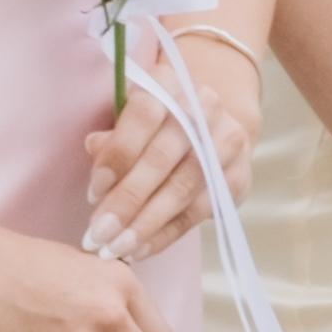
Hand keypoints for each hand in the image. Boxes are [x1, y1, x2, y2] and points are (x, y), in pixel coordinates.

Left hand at [84, 44, 253, 267]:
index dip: (118, 154)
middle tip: (99, 234)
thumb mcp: (128, 121)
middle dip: (127, 201)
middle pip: (163, 158)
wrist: (208, 129)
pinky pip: (198, 211)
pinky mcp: (237, 175)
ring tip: (117, 248)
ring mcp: (226, 140)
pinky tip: (142, 248)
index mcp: (169, 83)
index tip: (94, 192)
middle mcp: (203, 106)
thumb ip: (112, 137)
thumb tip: (95, 149)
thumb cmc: (154, 127)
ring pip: (182, 188)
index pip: (144, 114)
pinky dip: (167, 233)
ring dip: (146, 223)